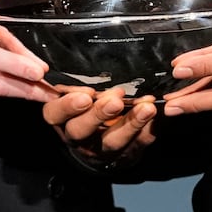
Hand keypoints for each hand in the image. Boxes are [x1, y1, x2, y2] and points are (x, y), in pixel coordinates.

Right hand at [42, 86, 158, 169]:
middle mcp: (77, 137)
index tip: (86, 95)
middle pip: (81, 130)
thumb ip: (75, 82)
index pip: (54, 114)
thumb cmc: (84, 107)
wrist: (98, 145)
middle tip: (115, 101)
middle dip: (99, 114)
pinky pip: (138, 145)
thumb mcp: (73, 94)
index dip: (67, 106)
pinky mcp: (125, 155)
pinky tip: (157, 117)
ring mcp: (100, 150)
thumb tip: (86, 57)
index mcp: (61, 119)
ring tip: (146, 107)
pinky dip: (149, 130)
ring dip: (130, 124)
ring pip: (112, 141)